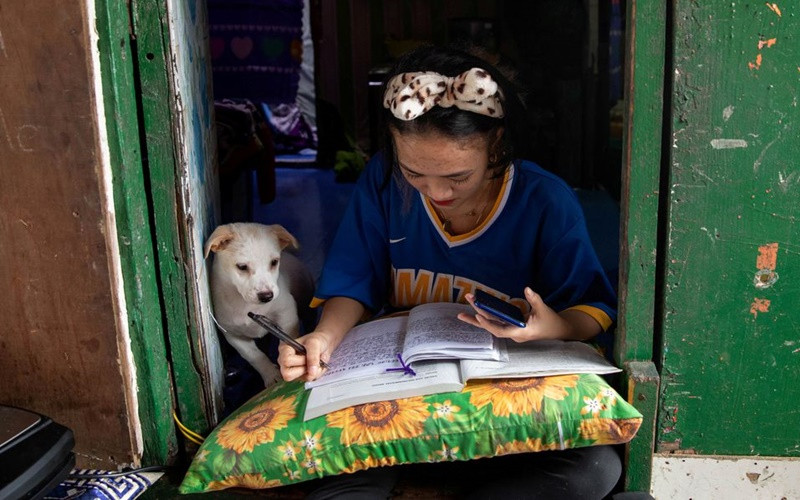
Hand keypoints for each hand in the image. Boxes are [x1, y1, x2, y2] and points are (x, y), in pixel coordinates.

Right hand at [278, 331, 331, 381]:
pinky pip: (308, 379)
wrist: (324, 344)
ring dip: (313, 371)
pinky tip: (316, 365)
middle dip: (304, 369)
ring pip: (300, 379)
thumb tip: (312, 372)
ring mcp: (292, 370)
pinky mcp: (300, 376)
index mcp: (285, 350)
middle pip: (288, 375)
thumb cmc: (317, 340)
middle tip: (311, 360)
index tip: (307, 354)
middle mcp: (285, 361)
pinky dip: (316, 373)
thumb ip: (313, 356)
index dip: (299, 360)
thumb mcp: (315, 344)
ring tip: (316, 362)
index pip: (286, 361)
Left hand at [458, 287, 576, 341]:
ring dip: (478, 318)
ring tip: (461, 314)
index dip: (488, 323)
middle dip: (477, 317)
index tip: (478, 314)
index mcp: (520, 333)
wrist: (557, 331)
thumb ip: (534, 299)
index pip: (500, 330)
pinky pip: (496, 323)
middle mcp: (513, 334)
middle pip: (491, 327)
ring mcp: (511, 332)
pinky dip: (486, 318)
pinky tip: (476, 312)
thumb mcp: (543, 309)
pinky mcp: (511, 328)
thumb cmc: (550, 322)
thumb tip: (527, 288)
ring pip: (491, 326)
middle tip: (465, 306)